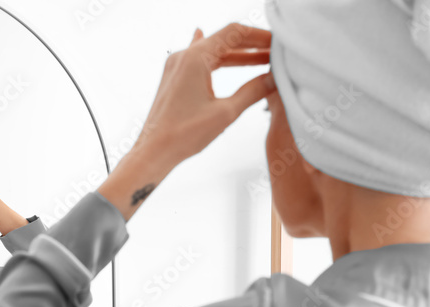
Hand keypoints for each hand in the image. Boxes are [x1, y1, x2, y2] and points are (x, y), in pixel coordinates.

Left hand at [137, 22, 273, 168]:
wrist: (153, 151)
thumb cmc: (182, 135)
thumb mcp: (226, 113)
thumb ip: (253, 91)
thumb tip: (273, 78)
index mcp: (194, 58)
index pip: (234, 32)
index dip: (259, 35)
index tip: (276, 42)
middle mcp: (183, 56)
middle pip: (224, 39)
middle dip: (252, 45)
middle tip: (275, 52)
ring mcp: (176, 66)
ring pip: (214, 51)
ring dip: (238, 55)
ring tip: (263, 60)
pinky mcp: (174, 78)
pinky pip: (202, 62)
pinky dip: (221, 61)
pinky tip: (228, 53)